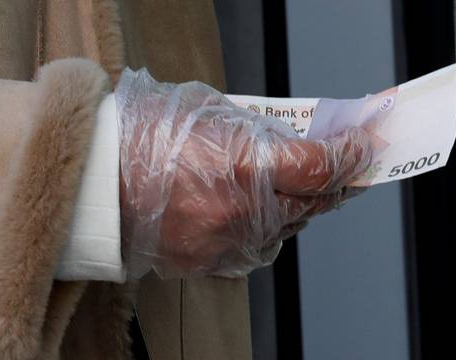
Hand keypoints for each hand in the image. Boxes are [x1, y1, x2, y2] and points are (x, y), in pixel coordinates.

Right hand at [117, 69, 371, 277]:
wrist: (93, 178)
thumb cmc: (145, 134)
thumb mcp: (209, 111)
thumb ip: (257, 131)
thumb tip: (291, 142)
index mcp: (246, 166)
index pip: (320, 168)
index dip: (350, 156)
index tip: (361, 146)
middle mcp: (243, 212)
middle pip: (312, 203)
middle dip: (334, 184)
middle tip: (345, 168)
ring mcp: (226, 242)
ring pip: (286, 228)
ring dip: (298, 207)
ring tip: (296, 187)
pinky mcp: (208, 262)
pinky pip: (255, 248)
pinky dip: (264, 229)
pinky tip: (257, 211)